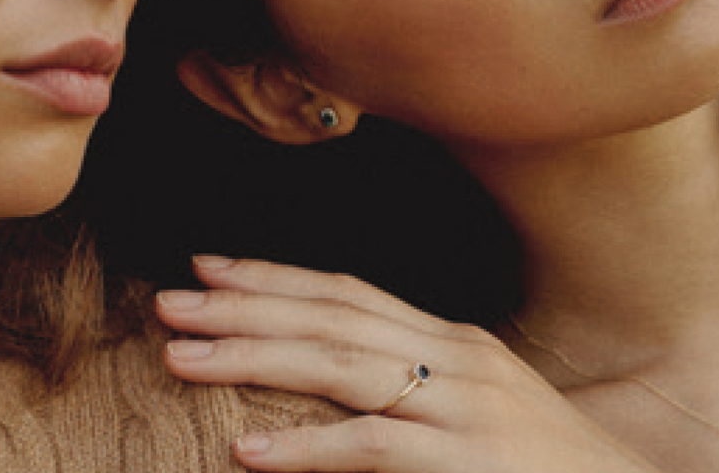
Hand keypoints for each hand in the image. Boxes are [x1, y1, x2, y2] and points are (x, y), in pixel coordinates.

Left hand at [157, 256, 660, 472]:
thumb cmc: (550, 472)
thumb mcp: (482, 417)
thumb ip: (417, 395)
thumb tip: (343, 395)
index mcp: (456, 344)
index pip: (349, 294)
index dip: (275, 277)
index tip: (207, 267)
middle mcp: (458, 359)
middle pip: (332, 317)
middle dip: (244, 305)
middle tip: (168, 301)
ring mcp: (466, 407)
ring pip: (340, 368)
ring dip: (253, 358)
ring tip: (182, 358)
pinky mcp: (470, 461)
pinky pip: (372, 448)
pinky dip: (305, 450)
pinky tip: (248, 452)